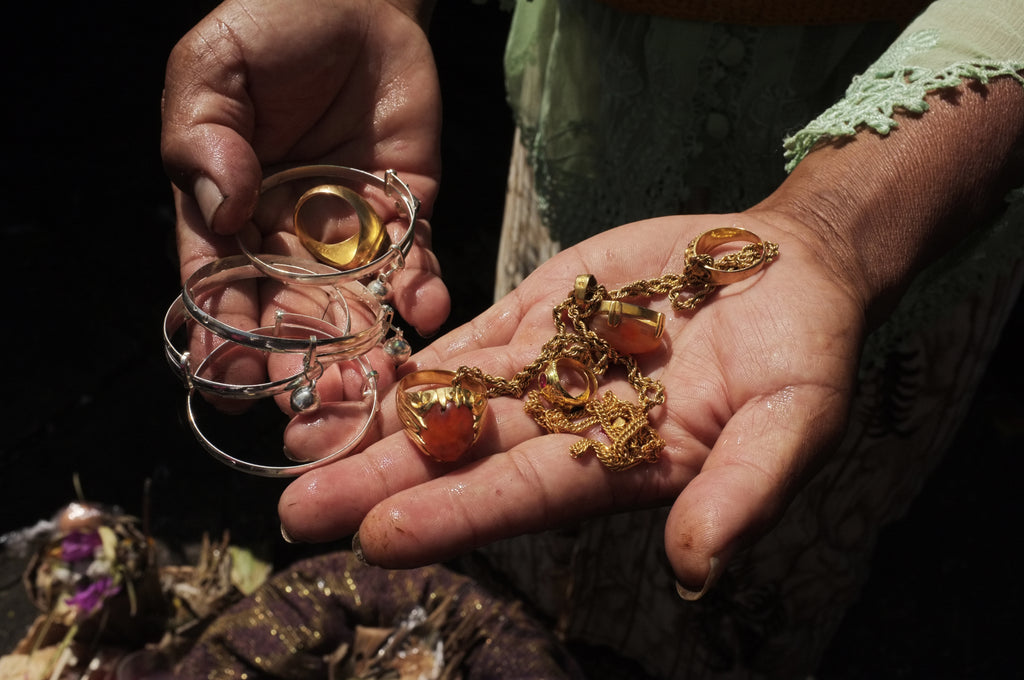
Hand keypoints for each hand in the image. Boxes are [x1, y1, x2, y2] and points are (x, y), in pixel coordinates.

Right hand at [161, 0, 448, 397]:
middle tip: (311, 402)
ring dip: (362, 344)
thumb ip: (204, 136)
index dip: (221, 331)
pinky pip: (414, 264)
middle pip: (288, 313)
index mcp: (228, 210)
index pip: (219, 283)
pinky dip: (420, 289)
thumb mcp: (214, 69)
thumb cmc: (270, 26)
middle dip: (298, 359)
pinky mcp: (407, 214)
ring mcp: (350, 231)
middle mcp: (286, 236)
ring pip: (353, 305)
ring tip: (372, 376)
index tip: (227, 373)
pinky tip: (424, 307)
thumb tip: (222, 207)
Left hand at [275, 208, 863, 589]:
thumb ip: (742, 492)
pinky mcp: (538, 314)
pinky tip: (347, 374)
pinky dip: (410, 358)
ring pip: (449, 399)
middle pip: (463, 456)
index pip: (525, 496)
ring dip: (373, 422)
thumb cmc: (804, 353)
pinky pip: (465, 338)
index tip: (378, 536)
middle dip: (380, 481)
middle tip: (296, 512)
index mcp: (622, 464)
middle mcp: (569, 426)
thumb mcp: (793, 423)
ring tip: (293, 443)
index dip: (455, 513)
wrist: (784, 267)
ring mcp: (547, 367)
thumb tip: (697, 570)